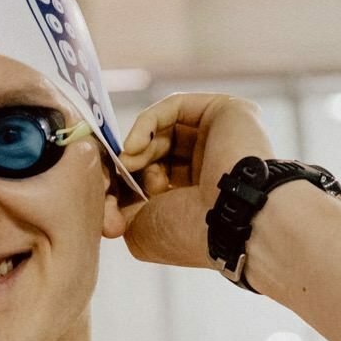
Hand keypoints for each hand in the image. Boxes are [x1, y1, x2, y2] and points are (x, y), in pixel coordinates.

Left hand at [117, 93, 274, 268]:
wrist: (234, 220)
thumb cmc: (191, 233)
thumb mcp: (142, 230)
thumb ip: (120, 209)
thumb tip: (107, 193)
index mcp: (198, 197)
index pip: (153, 177)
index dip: (125, 182)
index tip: (106, 197)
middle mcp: (211, 165)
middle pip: (155, 151)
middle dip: (129, 166)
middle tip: (116, 180)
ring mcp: (220, 136)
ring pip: (163, 128)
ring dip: (137, 147)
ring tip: (128, 164)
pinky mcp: (224, 110)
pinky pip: (173, 107)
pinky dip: (145, 124)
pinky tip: (134, 147)